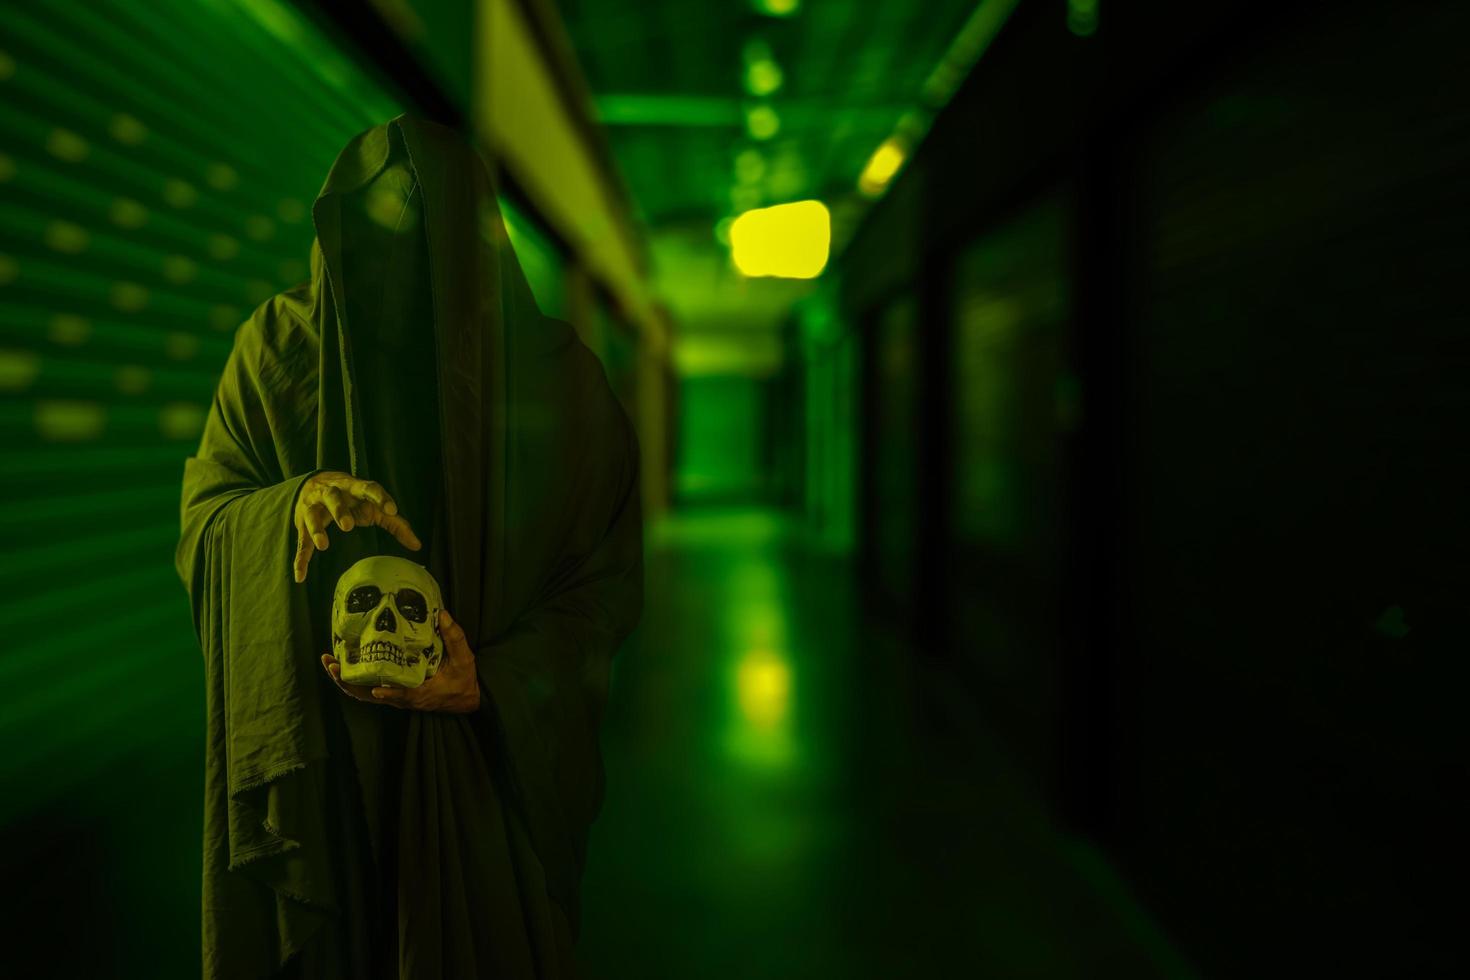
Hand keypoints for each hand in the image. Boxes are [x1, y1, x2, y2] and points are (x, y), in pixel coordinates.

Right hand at [293, 470, 420, 582]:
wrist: (314, 482)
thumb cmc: (352, 498)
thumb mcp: (373, 505)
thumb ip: (395, 523)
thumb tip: (417, 545)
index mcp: (353, 487)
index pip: (368, 487)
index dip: (380, 497)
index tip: (391, 509)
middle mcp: (331, 493)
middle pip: (333, 497)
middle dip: (340, 510)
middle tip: (348, 526)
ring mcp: (314, 507)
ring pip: (312, 515)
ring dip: (316, 529)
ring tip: (324, 545)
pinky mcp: (302, 524)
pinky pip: (301, 542)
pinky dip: (300, 559)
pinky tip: (300, 576)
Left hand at [320, 608, 479, 713]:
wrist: (466, 698)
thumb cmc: (463, 680)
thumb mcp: (464, 659)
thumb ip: (454, 637)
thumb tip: (442, 614)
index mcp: (421, 692)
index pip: (402, 695)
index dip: (389, 694)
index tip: (376, 689)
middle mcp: (403, 699)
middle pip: (369, 696)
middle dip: (348, 682)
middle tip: (332, 664)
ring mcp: (396, 698)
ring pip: (364, 694)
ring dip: (345, 681)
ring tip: (329, 662)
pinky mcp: (393, 694)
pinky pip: (367, 691)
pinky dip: (353, 681)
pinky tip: (343, 666)